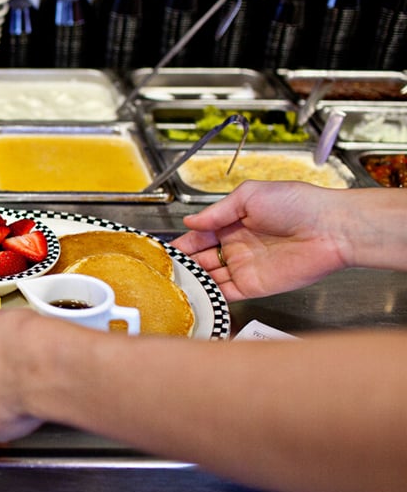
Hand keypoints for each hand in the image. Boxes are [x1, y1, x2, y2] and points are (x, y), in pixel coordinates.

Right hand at [171, 181, 350, 300]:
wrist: (331, 228)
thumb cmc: (298, 204)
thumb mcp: (250, 195)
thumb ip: (216, 212)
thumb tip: (189, 222)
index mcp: (233, 222)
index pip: (199, 236)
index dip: (181, 243)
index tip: (163, 250)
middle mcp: (236, 246)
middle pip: (201, 258)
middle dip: (182, 264)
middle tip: (161, 271)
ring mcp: (244, 267)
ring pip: (210, 277)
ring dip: (192, 281)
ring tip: (170, 284)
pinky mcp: (254, 286)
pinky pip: (226, 293)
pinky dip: (209, 296)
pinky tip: (193, 295)